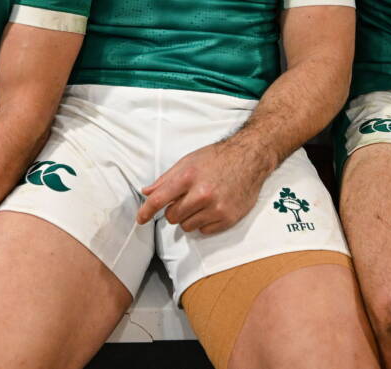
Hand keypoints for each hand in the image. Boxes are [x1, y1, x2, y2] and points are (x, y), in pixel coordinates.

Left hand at [136, 140, 274, 234]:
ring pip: (187, 227)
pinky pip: (204, 231)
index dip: (146, 211)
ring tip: (201, 203)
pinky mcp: (228, 218)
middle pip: (172, 217)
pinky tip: (212, 208)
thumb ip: (166, 179)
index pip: (160, 199)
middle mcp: (202, 194)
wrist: (250, 158)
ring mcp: (216, 208)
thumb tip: (147, 192)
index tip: (140, 220)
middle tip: (186, 199)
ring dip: (189, 218)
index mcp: (188, 177)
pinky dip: (204, 223)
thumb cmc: (217, 158)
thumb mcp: (188, 161)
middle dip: (174, 210)